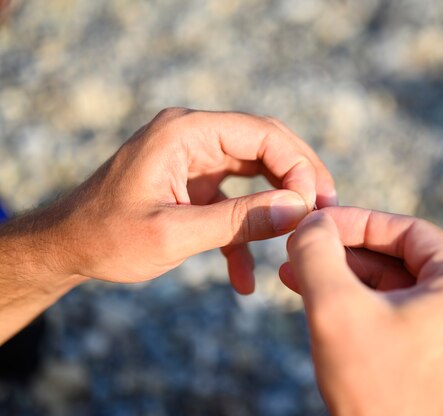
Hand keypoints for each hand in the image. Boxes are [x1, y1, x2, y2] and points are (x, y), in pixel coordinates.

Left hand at [43, 108, 335, 292]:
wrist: (67, 247)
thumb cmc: (107, 237)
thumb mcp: (175, 233)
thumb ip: (239, 221)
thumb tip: (298, 209)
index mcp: (184, 132)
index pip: (261, 133)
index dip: (297, 165)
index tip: (315, 206)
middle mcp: (192, 135)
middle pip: (265, 145)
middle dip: (298, 178)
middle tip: (327, 211)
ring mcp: (194, 157)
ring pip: (256, 169)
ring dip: (280, 201)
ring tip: (304, 233)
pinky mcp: (194, 181)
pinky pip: (234, 197)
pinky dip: (245, 230)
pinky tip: (245, 276)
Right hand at [279, 207, 442, 415]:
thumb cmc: (374, 391)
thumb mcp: (335, 308)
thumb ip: (316, 252)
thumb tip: (309, 221)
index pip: (406, 230)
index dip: (354, 222)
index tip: (313, 222)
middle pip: (400, 258)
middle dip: (344, 252)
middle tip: (301, 247)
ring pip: (395, 285)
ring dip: (346, 277)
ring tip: (297, 272)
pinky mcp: (442, 355)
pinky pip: (398, 312)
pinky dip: (360, 303)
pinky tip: (318, 298)